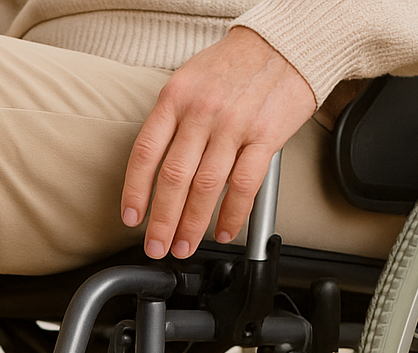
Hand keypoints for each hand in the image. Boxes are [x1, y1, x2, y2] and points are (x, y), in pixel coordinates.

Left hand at [121, 26, 316, 258]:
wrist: (285, 42)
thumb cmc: (235, 64)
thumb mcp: (190, 79)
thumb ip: (172, 120)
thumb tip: (155, 168)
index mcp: (175, 97)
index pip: (145, 153)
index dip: (135, 191)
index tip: (132, 218)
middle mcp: (201, 112)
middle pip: (174, 177)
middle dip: (162, 220)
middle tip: (157, 246)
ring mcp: (234, 125)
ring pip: (206, 187)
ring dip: (193, 224)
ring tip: (184, 245)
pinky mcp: (266, 135)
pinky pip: (245, 185)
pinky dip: (233, 214)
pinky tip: (225, 231)